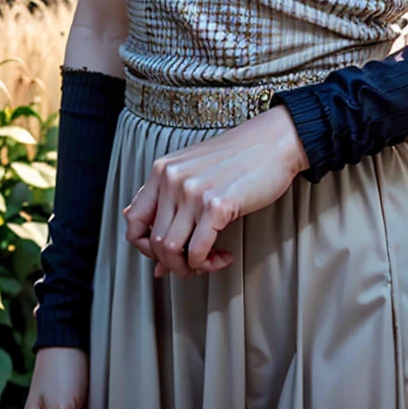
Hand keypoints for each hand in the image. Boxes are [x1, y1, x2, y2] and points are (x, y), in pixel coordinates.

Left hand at [123, 104, 308, 277]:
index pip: (132, 221)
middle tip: (194, 264)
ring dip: (190, 267)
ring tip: (210, 261)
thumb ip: (172, 204)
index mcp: (162, 170)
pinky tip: (224, 256)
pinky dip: (207, 264)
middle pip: (153, 242)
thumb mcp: (195, 172)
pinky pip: (197, 252)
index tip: (166, 254)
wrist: (275, 141)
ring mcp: (192, 192)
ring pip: (170, 250)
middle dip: (173, 263)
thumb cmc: (238, 159)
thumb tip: (159, 261)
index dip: (145, 247)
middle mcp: (171, 179)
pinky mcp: (217, 205)